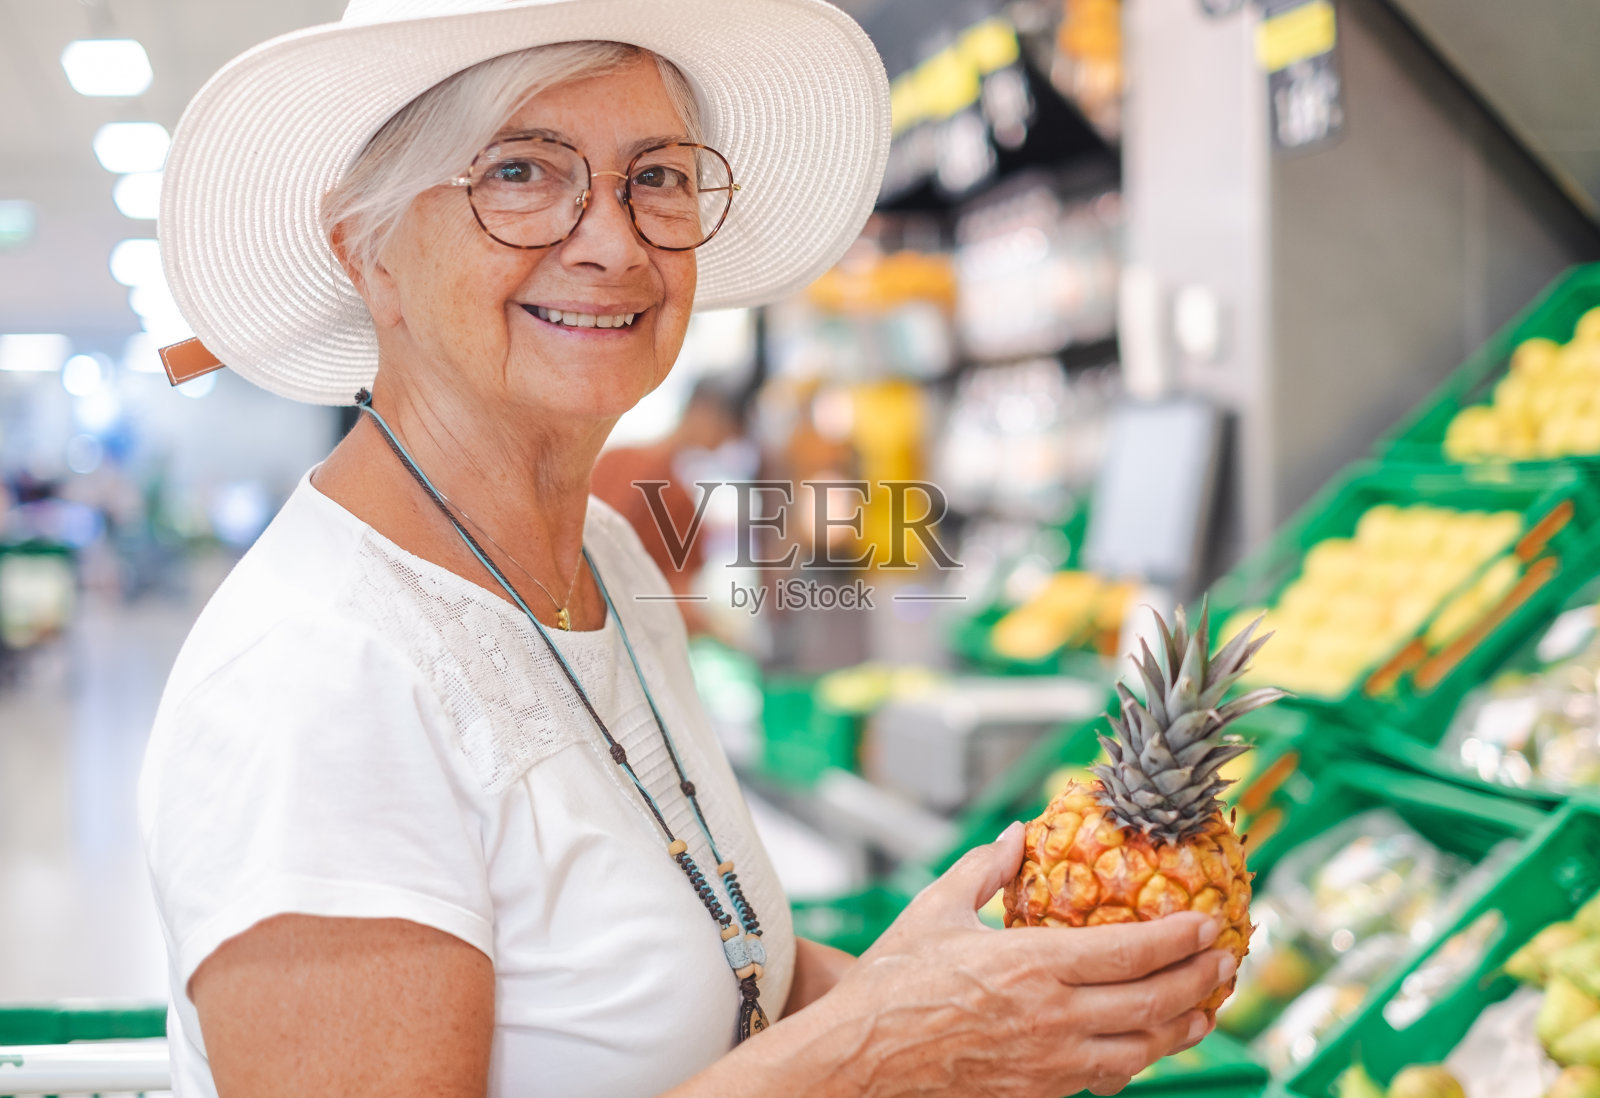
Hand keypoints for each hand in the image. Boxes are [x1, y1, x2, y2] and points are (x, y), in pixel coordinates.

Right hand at [809, 822, 1233, 1097]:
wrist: (861, 1058)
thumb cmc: (893, 983)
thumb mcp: (937, 910)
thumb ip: (985, 869)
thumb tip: (1015, 835)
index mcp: (1033, 964)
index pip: (1132, 950)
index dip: (1180, 938)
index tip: (1208, 923)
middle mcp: (1053, 1018)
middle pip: (1152, 1002)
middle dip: (1199, 980)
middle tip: (1226, 960)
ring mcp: (1050, 1064)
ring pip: (1140, 1050)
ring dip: (1181, 1027)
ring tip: (1204, 1008)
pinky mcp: (1038, 1093)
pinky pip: (1106, 1078)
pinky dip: (1138, 1059)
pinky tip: (1146, 1045)